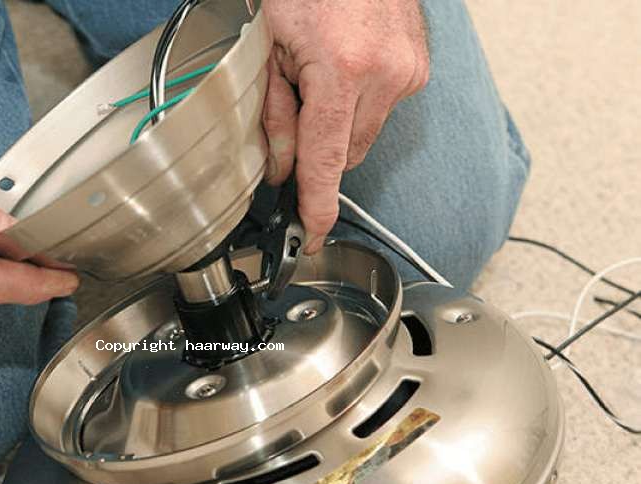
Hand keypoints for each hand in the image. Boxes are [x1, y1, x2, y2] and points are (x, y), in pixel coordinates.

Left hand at [261, 0, 429, 252]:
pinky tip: (343, 68)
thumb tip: (281, 169)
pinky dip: (359, 104)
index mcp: (343, 69)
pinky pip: (382, 109)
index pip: (328, 161)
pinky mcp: (418, 66)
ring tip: (320, 76)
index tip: (312, 237)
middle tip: (294, 104)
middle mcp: (386, 73)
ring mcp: (408, 69)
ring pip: (365, 135)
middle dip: (317, 149)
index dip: (317, 206)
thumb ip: (273, 114)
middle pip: (347, 154)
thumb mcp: (266, 46)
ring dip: (339, 125)